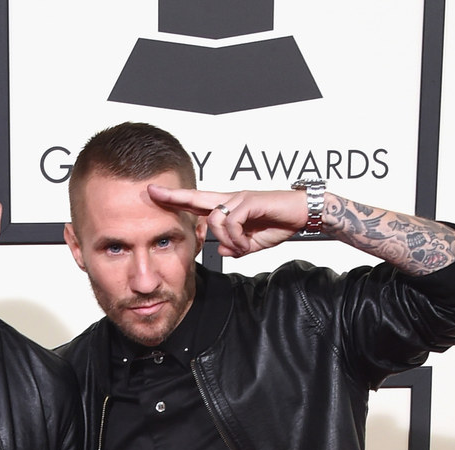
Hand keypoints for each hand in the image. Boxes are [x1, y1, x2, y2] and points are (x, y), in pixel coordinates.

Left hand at [148, 183, 307, 258]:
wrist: (302, 214)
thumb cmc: (279, 223)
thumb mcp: (252, 243)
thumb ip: (235, 247)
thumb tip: (220, 251)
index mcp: (229, 208)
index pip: (197, 203)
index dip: (176, 199)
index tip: (155, 195)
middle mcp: (231, 199)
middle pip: (197, 197)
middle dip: (173, 196)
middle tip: (151, 192)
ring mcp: (239, 198)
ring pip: (215, 220)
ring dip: (227, 241)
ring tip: (242, 248)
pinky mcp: (249, 201)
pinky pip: (232, 223)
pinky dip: (237, 238)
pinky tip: (247, 244)